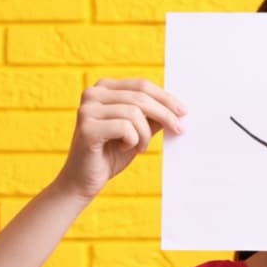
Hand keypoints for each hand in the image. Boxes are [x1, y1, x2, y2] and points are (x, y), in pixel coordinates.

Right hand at [52, 78, 186, 200]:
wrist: (83, 181)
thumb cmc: (110, 155)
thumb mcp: (137, 132)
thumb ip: (152, 117)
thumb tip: (178, 109)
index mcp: (103, 88)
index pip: (141, 85)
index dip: (165, 98)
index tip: (184, 112)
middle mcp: (92, 94)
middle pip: (140, 96)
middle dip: (165, 114)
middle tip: (178, 129)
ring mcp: (87, 109)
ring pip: (135, 112)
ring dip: (145, 134)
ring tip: (140, 147)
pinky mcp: (87, 128)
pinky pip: (125, 127)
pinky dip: (133, 140)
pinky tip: (126, 148)